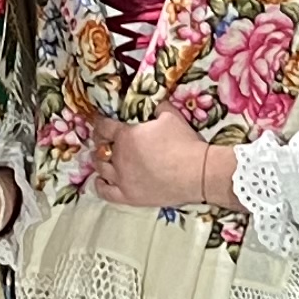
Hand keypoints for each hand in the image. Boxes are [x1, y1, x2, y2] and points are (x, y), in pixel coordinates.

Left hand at [87, 113, 224, 214]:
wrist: (198, 173)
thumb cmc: (184, 143)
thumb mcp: (171, 116)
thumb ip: (157, 107)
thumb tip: (152, 102)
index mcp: (126, 136)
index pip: (104, 127)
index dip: (101, 122)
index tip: (102, 121)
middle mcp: (119, 157)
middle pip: (100, 147)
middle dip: (101, 141)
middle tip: (105, 139)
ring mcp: (122, 179)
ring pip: (101, 168)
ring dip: (100, 160)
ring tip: (103, 158)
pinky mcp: (129, 196)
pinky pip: (106, 192)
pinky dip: (100, 185)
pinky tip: (101, 181)